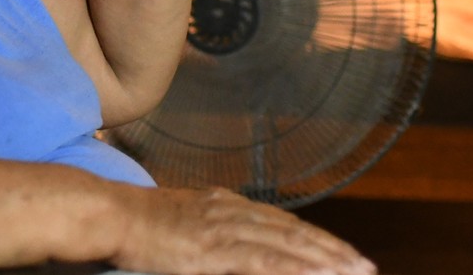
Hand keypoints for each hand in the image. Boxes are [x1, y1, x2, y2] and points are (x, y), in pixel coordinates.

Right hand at [110, 186, 374, 274]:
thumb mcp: (180, 221)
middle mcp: (229, 212)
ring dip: (321, 260)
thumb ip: (210, 229)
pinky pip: (259, 261)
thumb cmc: (135, 222)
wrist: (108, 214)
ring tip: (351, 272)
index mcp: (223, 205)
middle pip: (291, 232)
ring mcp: (221, 230)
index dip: (315, 238)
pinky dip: (290, 268)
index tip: (343, 252)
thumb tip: (229, 246)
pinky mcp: (209, 251)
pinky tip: (313, 274)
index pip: (281, 222)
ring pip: (283, 245)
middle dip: (331, 250)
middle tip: (364, 266)